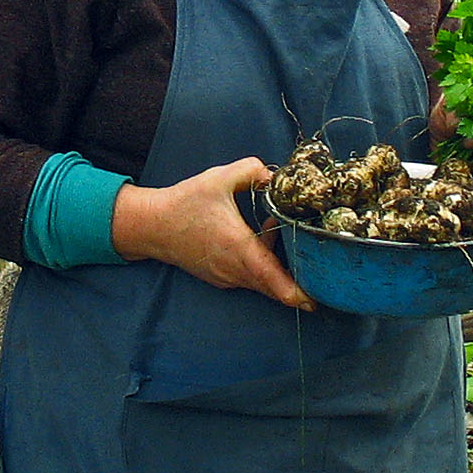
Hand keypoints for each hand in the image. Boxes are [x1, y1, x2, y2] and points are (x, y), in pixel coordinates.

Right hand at [111, 157, 316, 311]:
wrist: (153, 225)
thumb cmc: (186, 203)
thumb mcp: (220, 177)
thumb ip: (253, 171)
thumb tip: (275, 177)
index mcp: (237, 246)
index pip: (269, 275)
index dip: (293, 291)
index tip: (312, 301)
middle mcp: (233, 269)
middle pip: (273, 285)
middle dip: (297, 282)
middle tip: (319, 272)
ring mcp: (226, 277)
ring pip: (262, 282)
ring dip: (278, 266)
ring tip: (278, 231)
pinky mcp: (221, 278)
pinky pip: (250, 278)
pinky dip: (263, 267)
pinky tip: (262, 239)